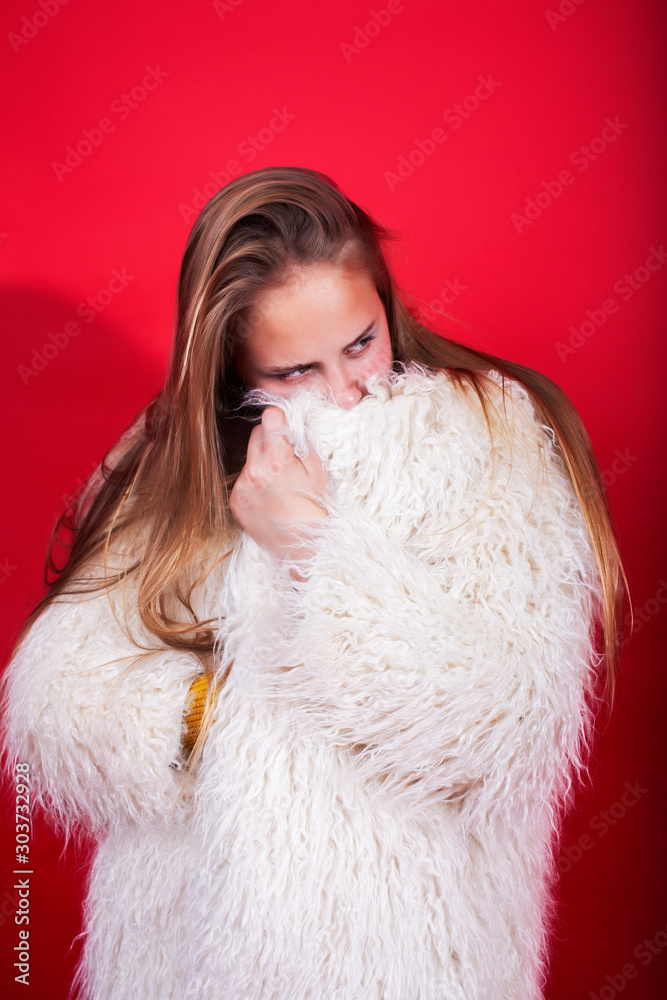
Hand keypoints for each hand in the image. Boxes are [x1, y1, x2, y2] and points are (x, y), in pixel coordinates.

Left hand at [229, 406, 328, 563]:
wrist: (304, 545)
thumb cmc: (316, 508)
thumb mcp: (318, 469)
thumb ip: (303, 441)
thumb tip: (293, 422)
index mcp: (276, 460)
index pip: (269, 418)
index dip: (280, 419)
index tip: (284, 424)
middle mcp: (253, 471)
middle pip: (256, 435)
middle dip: (270, 440)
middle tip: (286, 456)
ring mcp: (241, 488)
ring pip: (249, 459)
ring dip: (261, 463)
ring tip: (279, 483)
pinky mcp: (236, 502)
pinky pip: (243, 480)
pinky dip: (254, 483)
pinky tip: (269, 496)